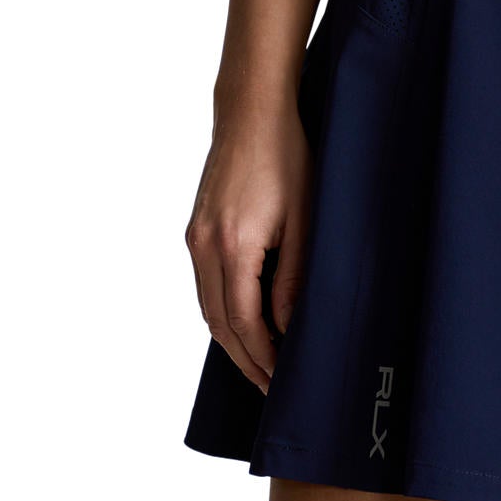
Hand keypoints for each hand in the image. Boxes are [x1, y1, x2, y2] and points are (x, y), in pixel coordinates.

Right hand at [184, 102, 311, 392]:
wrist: (252, 112)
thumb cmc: (287, 156)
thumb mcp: (305, 217)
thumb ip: (294, 276)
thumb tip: (289, 326)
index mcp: (233, 246)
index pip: (244, 322)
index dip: (262, 357)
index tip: (281, 381)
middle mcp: (204, 246)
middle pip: (219, 324)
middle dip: (245, 359)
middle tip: (270, 387)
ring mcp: (195, 237)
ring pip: (207, 307)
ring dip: (232, 339)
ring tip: (260, 362)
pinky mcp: (195, 229)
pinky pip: (204, 284)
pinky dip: (221, 311)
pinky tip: (244, 320)